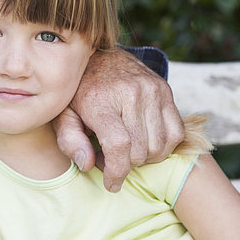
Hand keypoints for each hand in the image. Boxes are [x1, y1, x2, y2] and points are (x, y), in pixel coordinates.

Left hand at [52, 48, 184, 191]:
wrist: (100, 55)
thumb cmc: (78, 91)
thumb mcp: (63, 114)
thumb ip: (70, 140)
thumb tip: (87, 164)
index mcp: (101, 99)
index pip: (119, 145)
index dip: (117, 171)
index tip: (111, 183)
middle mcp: (131, 92)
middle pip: (140, 150)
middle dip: (126, 165)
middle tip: (110, 158)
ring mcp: (152, 90)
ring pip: (160, 146)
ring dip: (145, 158)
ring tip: (126, 149)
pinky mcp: (166, 90)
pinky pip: (176, 133)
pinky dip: (164, 147)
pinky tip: (145, 143)